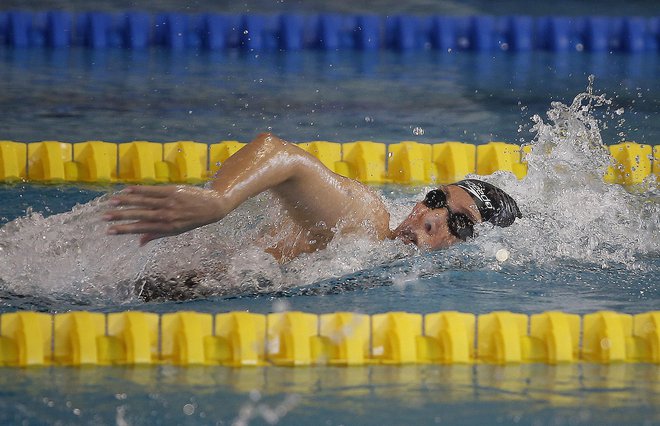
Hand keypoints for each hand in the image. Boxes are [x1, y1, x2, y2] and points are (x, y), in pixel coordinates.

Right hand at [103, 185, 225, 245]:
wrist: (212, 207)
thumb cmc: (191, 220)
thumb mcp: (175, 231)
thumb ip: (156, 235)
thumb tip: (139, 243)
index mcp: (166, 228)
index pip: (141, 229)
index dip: (125, 230)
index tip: (110, 231)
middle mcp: (166, 216)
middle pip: (139, 216)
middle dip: (121, 217)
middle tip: (105, 217)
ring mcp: (169, 203)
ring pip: (144, 202)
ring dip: (127, 202)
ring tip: (112, 202)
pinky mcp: (172, 191)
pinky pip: (153, 190)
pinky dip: (140, 190)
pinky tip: (127, 189)